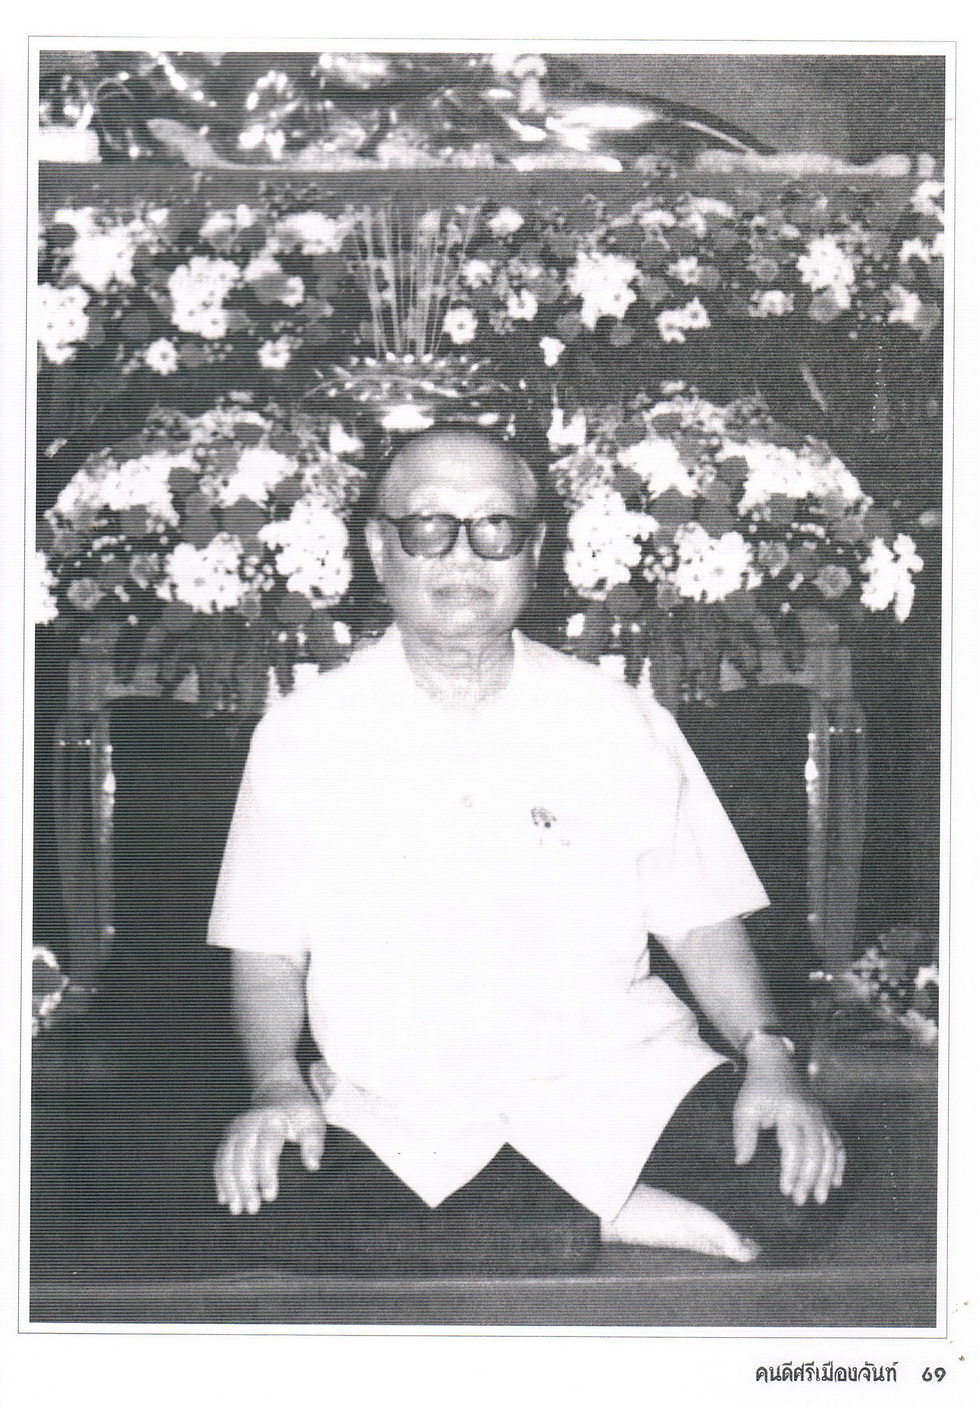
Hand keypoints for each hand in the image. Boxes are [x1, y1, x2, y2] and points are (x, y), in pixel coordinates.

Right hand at [213, 1074, 326, 1215]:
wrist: (277, 1091)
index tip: (271, 1197)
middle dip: (245, 1184)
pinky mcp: (228, 1136)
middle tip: (252, 1209)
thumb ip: (313, 1143)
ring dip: (230, 1185)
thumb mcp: (312, 1122)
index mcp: (272, 1119)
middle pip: (243, 1156)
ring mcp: (235, 1129)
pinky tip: (224, 1198)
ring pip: (228, 1159)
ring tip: (236, 1209)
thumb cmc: (298, 1112)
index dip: (267, 1173)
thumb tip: (313, 1166)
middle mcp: (249, 1123)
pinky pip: (220, 1159)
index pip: (266, 1148)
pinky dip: (220, 1179)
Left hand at [732, 1046, 845, 1206]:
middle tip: (800, 1200)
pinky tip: (835, 1181)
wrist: (775, 1064)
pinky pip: (838, 1143)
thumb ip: (743, 1134)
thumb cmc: (758, 1088)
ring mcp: (821, 1117)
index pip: (794, 1147)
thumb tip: (741, 1161)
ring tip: (820, 1197)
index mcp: (789, 1112)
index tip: (784, 1190)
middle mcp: (810, 1115)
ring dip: (826, 1176)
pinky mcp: (826, 1119)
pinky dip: (839, 1163)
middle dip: (810, 1179)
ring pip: (830, 1150)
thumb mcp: (745, 1107)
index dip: (791, 1170)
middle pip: (816, 1152)